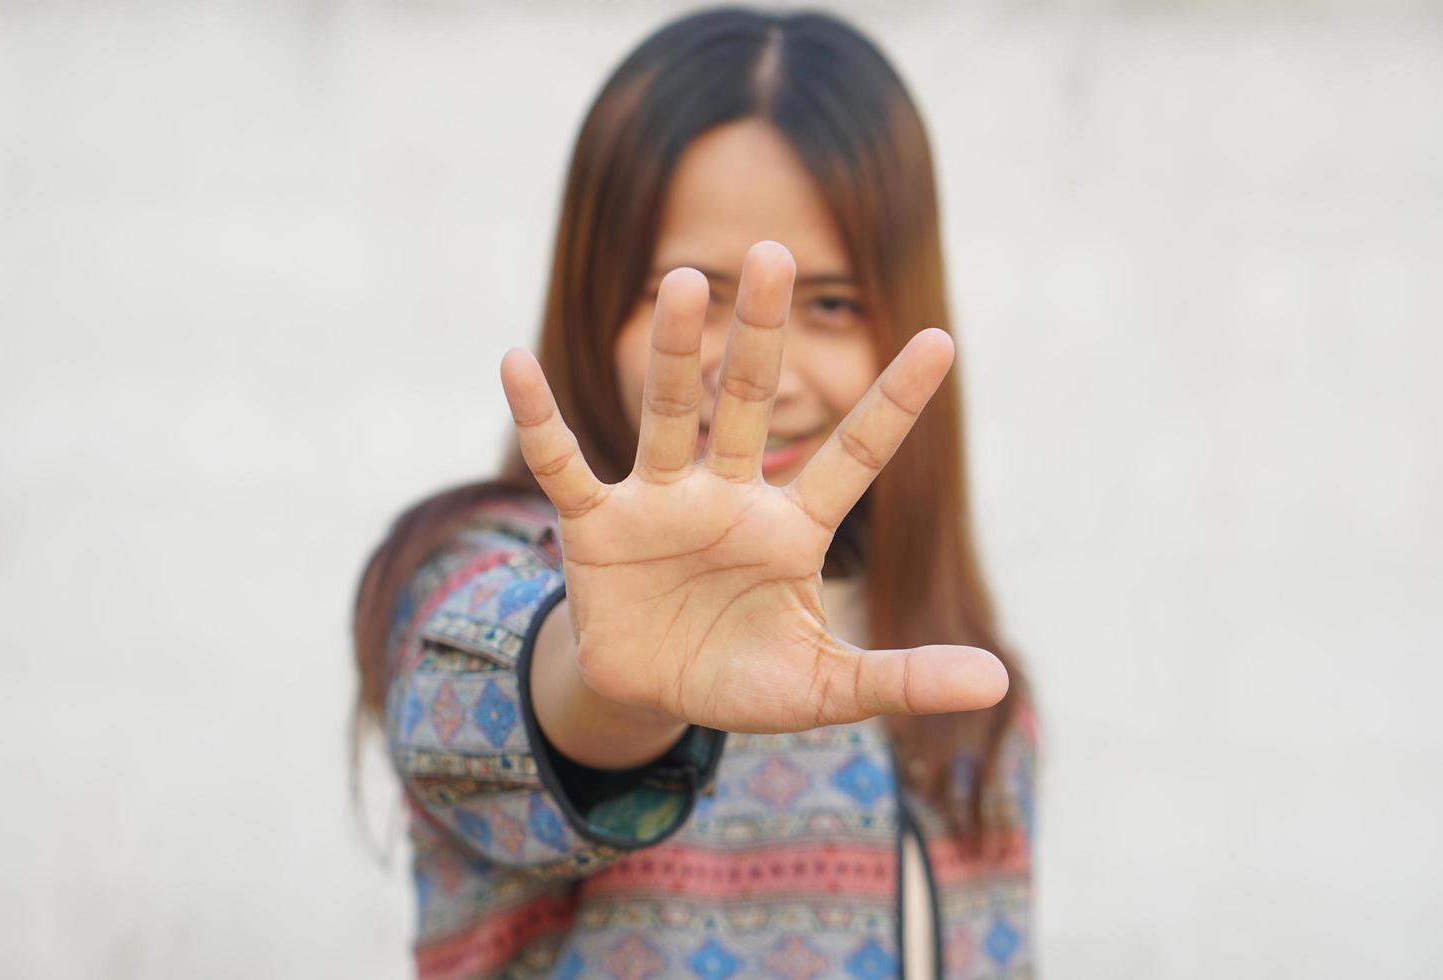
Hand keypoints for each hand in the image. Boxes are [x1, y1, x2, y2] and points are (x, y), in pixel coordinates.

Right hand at [499, 240, 1007, 733]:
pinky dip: (541, 419)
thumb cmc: (746, 676)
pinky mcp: (596, 525)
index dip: (894, 404)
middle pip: (745, 403)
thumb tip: (999, 681)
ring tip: (684, 284)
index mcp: (791, 528)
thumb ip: (901, 677)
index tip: (943, 340)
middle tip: (774, 255)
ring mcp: (658, 503)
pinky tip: (515, 361)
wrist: (655, 693)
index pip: (852, 455)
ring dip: (673, 354)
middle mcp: (725, 497)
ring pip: (666, 416)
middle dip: (760, 335)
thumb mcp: (827, 686)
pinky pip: (563, 464)